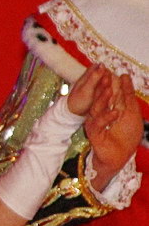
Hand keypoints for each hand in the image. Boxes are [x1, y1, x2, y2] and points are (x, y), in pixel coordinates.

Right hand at [72, 68, 141, 184]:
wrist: (120, 155)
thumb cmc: (127, 135)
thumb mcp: (132, 111)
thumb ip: (127, 95)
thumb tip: (124, 76)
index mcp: (109, 105)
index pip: (108, 90)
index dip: (109, 80)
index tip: (111, 70)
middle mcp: (101, 111)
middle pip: (100, 96)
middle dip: (103, 85)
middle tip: (105, 74)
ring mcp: (96, 121)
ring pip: (97, 107)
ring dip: (103, 98)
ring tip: (109, 89)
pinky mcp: (94, 131)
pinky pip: (98, 122)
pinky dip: (107, 117)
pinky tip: (116, 112)